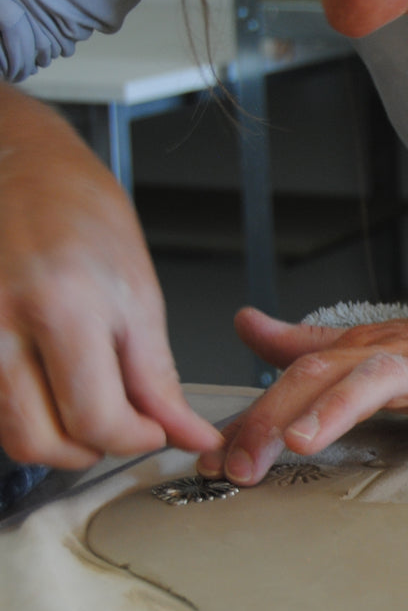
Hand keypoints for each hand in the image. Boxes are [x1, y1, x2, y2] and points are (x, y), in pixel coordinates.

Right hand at [0, 88, 221, 466]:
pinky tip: (48, 382)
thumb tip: (187, 432)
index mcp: (62, 306)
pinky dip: (21, 410)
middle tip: (119, 425)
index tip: (154, 430)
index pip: (96, 419)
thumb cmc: (78, 211)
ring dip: (52, 435)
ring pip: (5, 431)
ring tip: (85, 400)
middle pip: (39, 440)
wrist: (13, 161)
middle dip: (88, 449)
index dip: (133, 440)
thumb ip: (157, 376)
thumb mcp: (138, 292)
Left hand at [198, 305, 407, 483]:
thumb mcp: (376, 348)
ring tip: (304, 437)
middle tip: (239, 464)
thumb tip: (247, 326)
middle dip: (275, 417)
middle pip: (325, 375)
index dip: (251, 414)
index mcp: (368, 352)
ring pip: (387, 378)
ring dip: (342, 406)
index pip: (296, 376)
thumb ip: (310, 345)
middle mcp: (400, 356)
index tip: (210, 459)